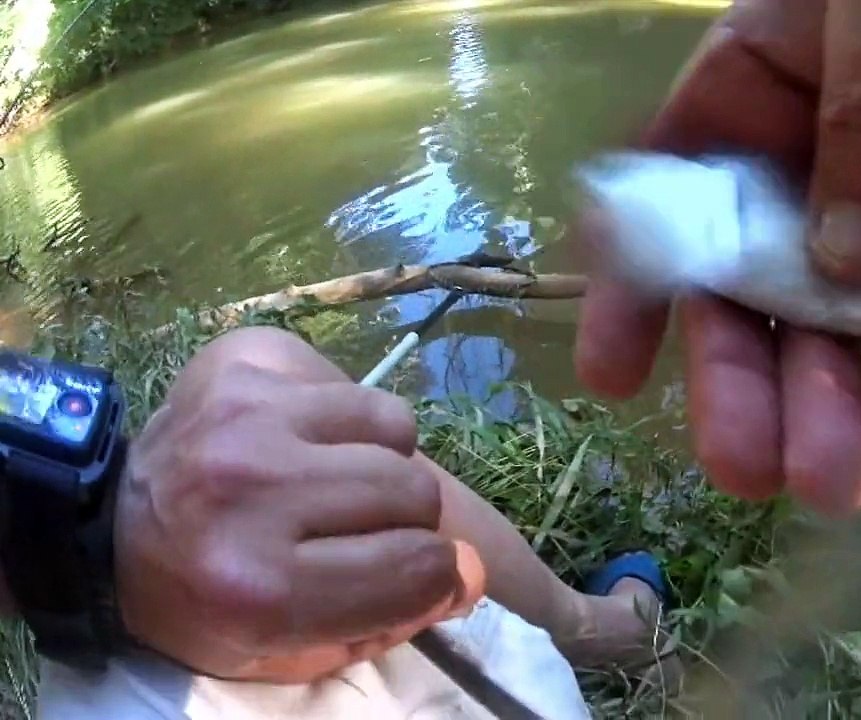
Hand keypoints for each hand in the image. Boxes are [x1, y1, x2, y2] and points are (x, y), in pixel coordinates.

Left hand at [113, 327, 484, 681]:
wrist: (106, 524)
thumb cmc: (205, 600)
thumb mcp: (285, 650)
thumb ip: (389, 621)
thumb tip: (473, 571)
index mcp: (259, 585)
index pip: (418, 568)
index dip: (436, 578)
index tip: (419, 577)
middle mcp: (253, 491)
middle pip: (414, 494)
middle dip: (409, 522)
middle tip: (365, 532)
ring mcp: (249, 416)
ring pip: (397, 430)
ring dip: (384, 463)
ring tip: (336, 483)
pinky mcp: (247, 364)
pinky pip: (357, 389)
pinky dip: (353, 420)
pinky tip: (310, 442)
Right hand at [574, 0, 860, 513]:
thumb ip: (859, 128)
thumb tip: (838, 272)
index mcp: (738, 108)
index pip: (661, 210)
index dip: (629, 294)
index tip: (614, 377)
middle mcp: (787, 179)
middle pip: (745, 297)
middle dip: (743, 387)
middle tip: (751, 471)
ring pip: (831, 328)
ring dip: (826, 407)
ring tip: (835, 485)